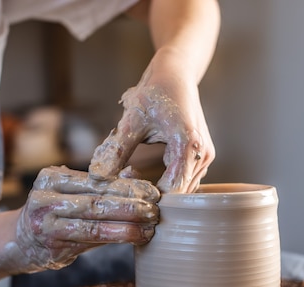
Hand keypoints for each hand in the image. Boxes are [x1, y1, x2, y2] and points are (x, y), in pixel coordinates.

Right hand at [0, 166, 159, 273]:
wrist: (18, 243)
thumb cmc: (54, 216)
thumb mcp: (71, 194)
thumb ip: (100, 187)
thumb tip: (134, 173)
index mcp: (51, 177)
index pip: (96, 180)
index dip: (127, 186)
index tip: (153, 192)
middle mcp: (45, 196)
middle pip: (96, 198)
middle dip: (131, 204)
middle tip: (157, 209)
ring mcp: (46, 221)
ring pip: (94, 220)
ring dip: (127, 224)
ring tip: (151, 225)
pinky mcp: (51, 243)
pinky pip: (89, 239)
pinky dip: (116, 237)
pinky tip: (135, 237)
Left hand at [88, 66, 214, 192]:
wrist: (176, 73)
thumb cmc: (156, 91)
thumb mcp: (132, 119)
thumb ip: (117, 150)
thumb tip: (98, 175)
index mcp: (189, 144)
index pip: (173, 189)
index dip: (148, 196)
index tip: (124, 189)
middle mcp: (203, 154)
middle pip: (178, 193)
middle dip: (150, 192)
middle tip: (123, 178)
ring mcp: (204, 157)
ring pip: (181, 189)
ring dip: (156, 188)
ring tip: (129, 172)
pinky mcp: (200, 157)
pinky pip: (182, 180)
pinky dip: (163, 181)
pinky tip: (140, 169)